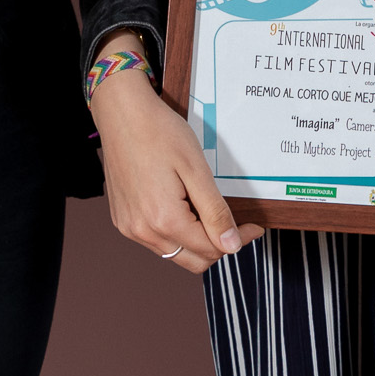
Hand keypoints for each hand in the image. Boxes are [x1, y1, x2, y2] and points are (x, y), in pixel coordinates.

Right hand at [89, 30, 261, 274]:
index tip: (253, 226)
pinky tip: (183, 207)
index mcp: (164, 220)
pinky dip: (175, 233)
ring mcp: (129, 228)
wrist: (122, 114)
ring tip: (205, 210)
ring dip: (196, 241)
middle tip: (234, 223)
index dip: (237, 240)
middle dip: (218, 246)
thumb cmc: (160, 133)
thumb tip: (232, 245)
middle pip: (193, 261)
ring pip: (174, 253)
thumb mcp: (197, 170)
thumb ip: (215, 212)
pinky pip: (155, 241)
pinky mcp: (122, 220)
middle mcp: (143, 231)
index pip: (211, 250)